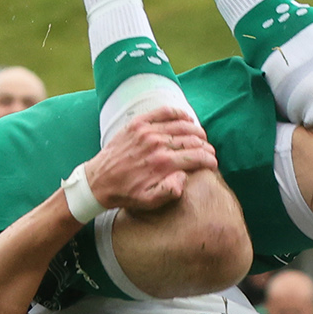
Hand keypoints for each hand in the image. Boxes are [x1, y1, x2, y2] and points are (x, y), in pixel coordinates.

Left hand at [84, 109, 217, 212]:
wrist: (99, 180)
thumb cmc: (126, 193)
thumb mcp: (148, 201)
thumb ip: (170, 191)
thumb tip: (185, 176)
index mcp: (163, 164)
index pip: (196, 156)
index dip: (209, 159)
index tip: (213, 163)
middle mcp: (158, 144)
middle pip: (192, 139)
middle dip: (205, 146)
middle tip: (209, 151)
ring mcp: (148, 131)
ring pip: (182, 124)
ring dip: (196, 130)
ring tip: (201, 137)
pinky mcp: (138, 123)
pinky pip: (164, 112)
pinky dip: (179, 113)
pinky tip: (187, 118)